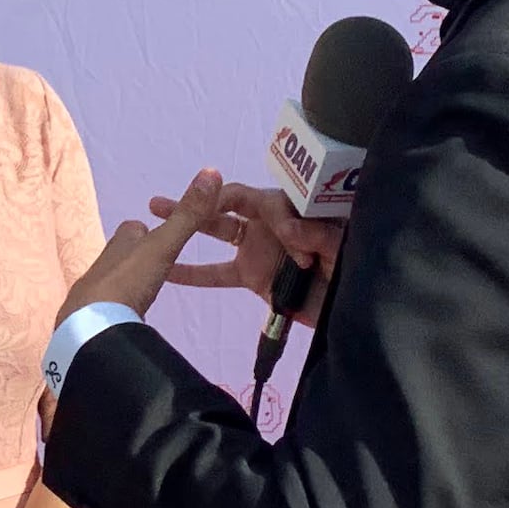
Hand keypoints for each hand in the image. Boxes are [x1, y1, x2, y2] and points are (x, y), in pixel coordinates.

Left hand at [56, 167, 227, 330]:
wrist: (90, 329)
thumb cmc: (127, 282)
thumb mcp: (163, 247)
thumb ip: (187, 216)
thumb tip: (211, 171)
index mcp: (120, 245)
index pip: (133, 229)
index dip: (147, 231)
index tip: (161, 237)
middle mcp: (101, 264)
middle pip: (119, 254)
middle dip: (135, 257)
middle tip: (155, 268)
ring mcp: (90, 294)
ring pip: (110, 282)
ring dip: (126, 285)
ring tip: (142, 294)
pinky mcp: (87, 321)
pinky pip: (104, 309)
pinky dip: (116, 309)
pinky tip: (125, 318)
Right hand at [151, 179, 339, 310]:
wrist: (352, 309)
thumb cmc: (353, 269)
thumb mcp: (343, 247)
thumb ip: (320, 236)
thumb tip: (291, 232)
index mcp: (291, 211)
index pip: (259, 198)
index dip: (254, 208)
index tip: (267, 229)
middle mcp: (269, 225)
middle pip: (229, 206)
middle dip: (199, 201)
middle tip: (168, 202)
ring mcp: (258, 250)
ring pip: (218, 232)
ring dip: (188, 225)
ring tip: (156, 213)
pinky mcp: (253, 278)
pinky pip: (218, 273)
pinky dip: (192, 273)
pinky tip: (167, 270)